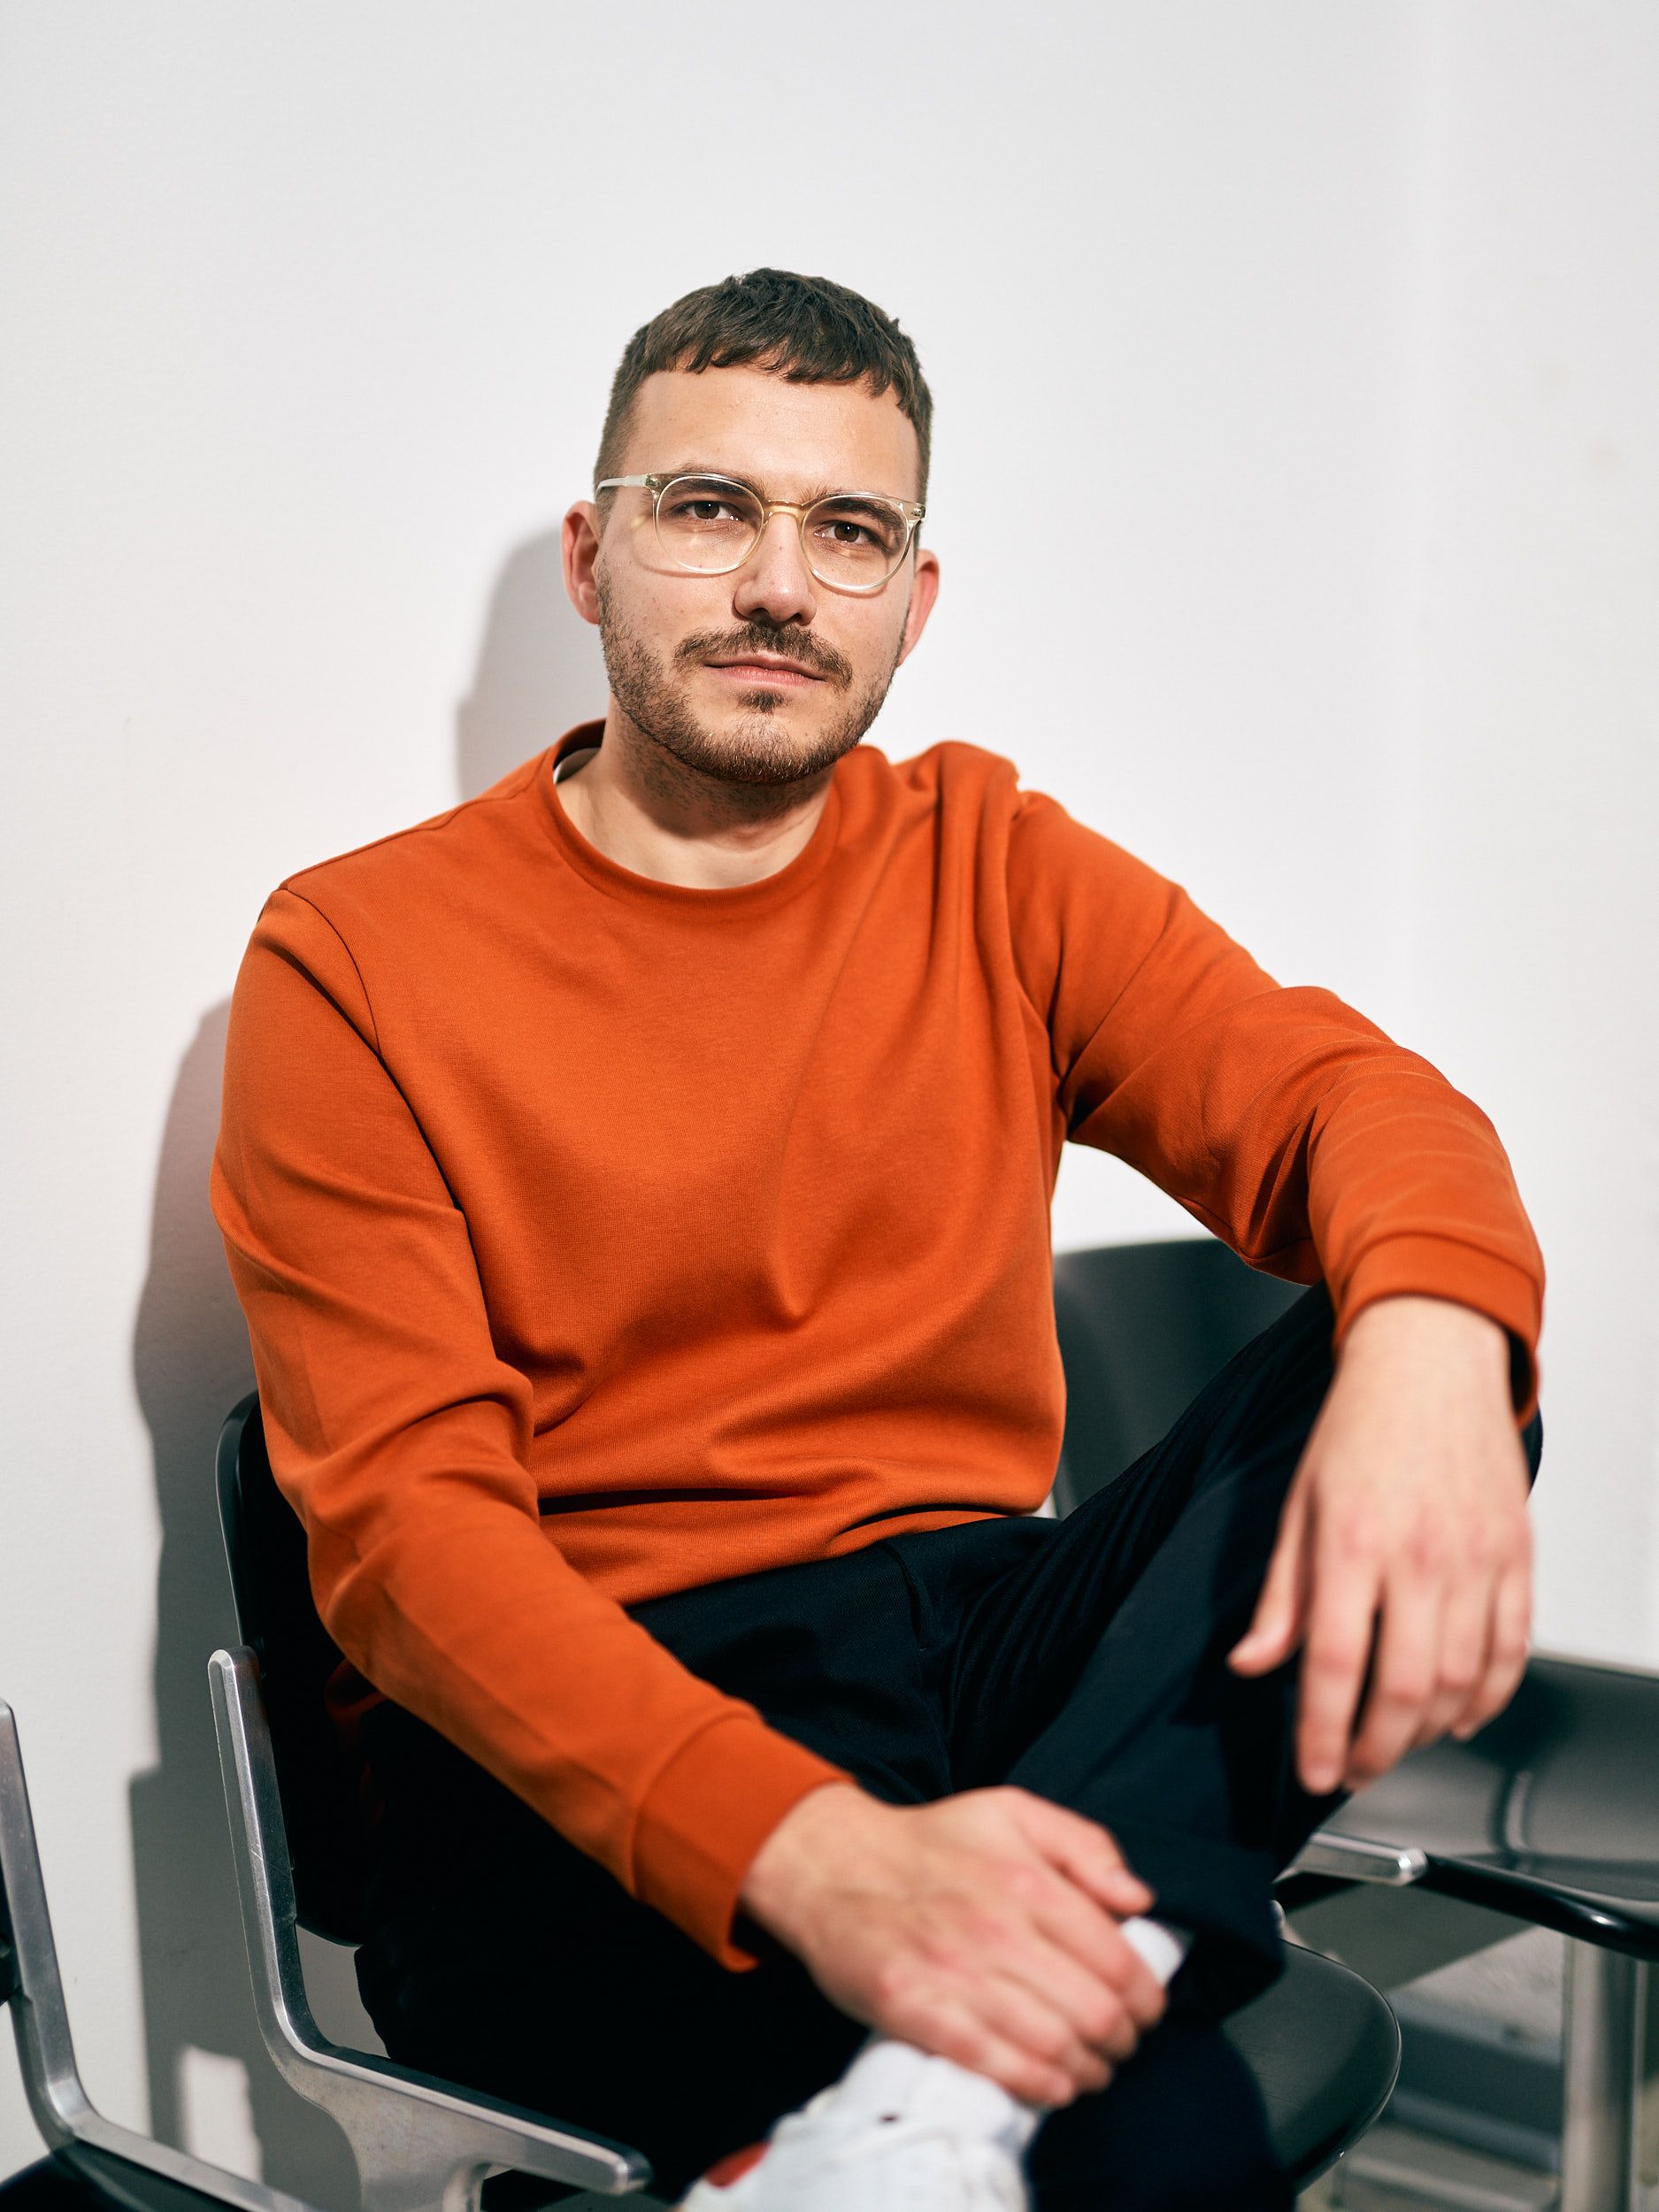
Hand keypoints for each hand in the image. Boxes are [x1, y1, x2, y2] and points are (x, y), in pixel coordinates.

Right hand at [737, 1782, 1167, 2107]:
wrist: (835, 1865)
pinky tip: (1053, 2085)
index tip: (1145, 2008)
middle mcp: (996, 1929)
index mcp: (1027, 1881)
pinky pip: (992, 2064)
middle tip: (1121, 2044)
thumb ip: (1085, 1844)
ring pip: (1051, 2045)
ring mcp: (953, 1973)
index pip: (1116, 1960)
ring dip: (1086, 2069)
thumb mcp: (1012, 1811)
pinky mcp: (914, 2010)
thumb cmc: (931, 1843)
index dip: (1145, 1997)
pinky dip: (1035, 2085)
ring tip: (1091, 2068)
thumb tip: (1137, 1898)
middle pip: (1092, 2012)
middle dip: (1121, 2040)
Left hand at [1229, 1294, 1531, 1794]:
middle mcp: (1420, 1556)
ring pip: (1461, 1681)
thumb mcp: (1297, 1505)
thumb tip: (1250, 1663)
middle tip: (1351, 1768)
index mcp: (1352, 1542)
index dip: (1320, 1730)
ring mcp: (1477, 1559)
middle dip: (1375, 1749)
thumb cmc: (1359, 1427)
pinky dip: (1488, 1698)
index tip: (1311, 1768)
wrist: (1429, 1361)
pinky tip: (1459, 1715)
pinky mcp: (1516, 1557)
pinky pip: (1511, 1651)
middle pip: (1403, 1688)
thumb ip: (1280, 1595)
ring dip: (1428, 1732)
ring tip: (1396, 1742)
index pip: (1332, 1663)